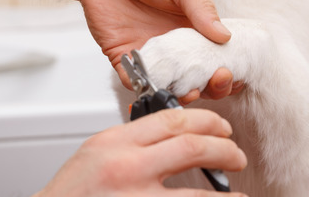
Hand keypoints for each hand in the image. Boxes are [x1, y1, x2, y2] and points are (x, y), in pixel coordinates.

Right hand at [34, 109, 247, 196]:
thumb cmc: (70, 195)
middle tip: (235, 155)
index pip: (172, 120)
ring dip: (225, 195)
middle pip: (191, 147)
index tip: (221, 127)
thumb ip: (132, 142)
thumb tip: (174, 136)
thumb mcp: (95, 154)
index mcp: (114, 143)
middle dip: (223, 149)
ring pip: (196, 194)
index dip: (206, 121)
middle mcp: (126, 168)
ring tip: (238, 194)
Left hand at [72, 0, 239, 101]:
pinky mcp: (125, 59)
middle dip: (214, 86)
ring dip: (184, 94)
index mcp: (194, 26)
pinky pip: (137, 83)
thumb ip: (201, 6)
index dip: (228, 67)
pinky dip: (147, 89)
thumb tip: (225, 37)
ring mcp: (151, 55)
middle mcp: (176, 45)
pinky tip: (156, 85)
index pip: (217, 55)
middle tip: (217, 79)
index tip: (233, 72)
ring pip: (172, 86)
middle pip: (200, 77)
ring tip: (191, 90)